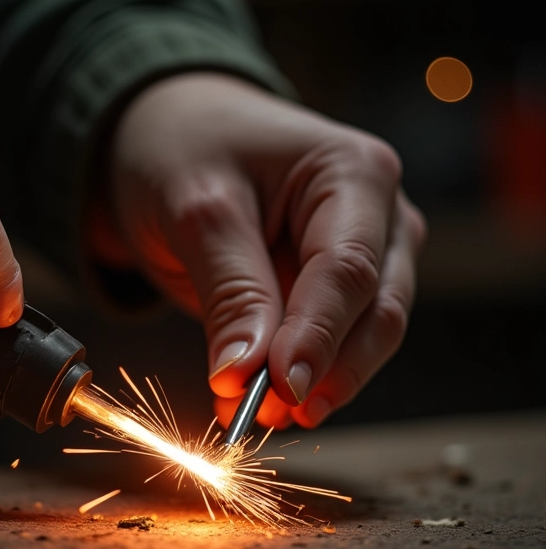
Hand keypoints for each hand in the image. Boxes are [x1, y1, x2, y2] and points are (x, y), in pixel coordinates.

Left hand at [103, 73, 425, 429]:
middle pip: (376, 311)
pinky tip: (267, 398)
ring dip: (319, 381)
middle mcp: (377, 213)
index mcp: (353, 172)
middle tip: (270, 416)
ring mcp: (365, 250)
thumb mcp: (197, 212)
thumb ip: (230, 293)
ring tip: (261, 415)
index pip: (347, 271)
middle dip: (325, 370)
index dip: (316, 339)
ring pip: (366, 334)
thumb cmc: (185, 148)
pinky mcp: (335, 283)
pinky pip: (335, 338)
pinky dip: (304, 372)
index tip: (279, 390)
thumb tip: (244, 379)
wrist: (172, 132)